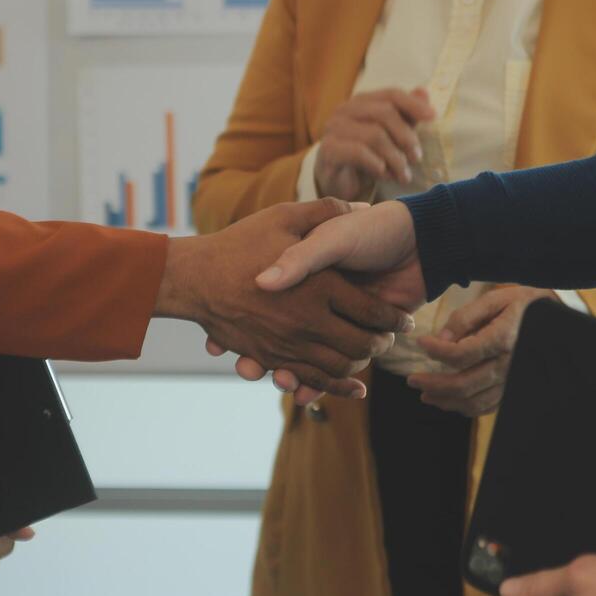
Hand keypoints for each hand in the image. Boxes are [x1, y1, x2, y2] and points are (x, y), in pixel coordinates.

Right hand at [158, 199, 415, 398]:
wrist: (192, 275)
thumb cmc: (239, 240)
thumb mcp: (285, 216)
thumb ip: (324, 212)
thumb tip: (361, 206)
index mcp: (319, 284)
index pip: (369, 312)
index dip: (391, 319)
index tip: (403, 321)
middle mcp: (307, 318)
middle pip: (358, 344)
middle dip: (379, 345)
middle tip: (386, 341)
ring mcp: (288, 342)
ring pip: (337, 366)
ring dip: (358, 366)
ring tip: (366, 359)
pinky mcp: (272, 358)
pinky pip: (309, 379)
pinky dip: (334, 388)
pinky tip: (353, 389)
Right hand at [314, 88, 434, 199]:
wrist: (337, 184)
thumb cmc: (366, 158)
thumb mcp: (391, 136)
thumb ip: (406, 115)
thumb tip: (424, 92)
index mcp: (361, 102)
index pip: (391, 94)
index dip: (413, 104)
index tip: (433, 117)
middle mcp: (345, 110)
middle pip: (384, 112)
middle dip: (406, 137)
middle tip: (417, 158)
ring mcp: (334, 129)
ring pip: (374, 135)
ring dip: (395, 158)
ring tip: (403, 175)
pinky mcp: (329, 150)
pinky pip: (358, 152)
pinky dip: (377, 164)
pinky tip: (385, 175)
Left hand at [409, 286, 559, 416]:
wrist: (556, 320)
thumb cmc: (524, 305)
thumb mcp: (496, 299)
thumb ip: (465, 317)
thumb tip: (440, 338)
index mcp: (503, 339)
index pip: (461, 354)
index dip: (436, 351)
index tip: (420, 343)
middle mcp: (509, 365)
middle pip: (463, 384)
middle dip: (433, 384)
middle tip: (411, 380)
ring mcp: (512, 382)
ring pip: (473, 402)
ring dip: (445, 401)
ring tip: (425, 394)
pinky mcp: (513, 391)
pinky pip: (486, 407)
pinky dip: (463, 407)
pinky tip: (447, 399)